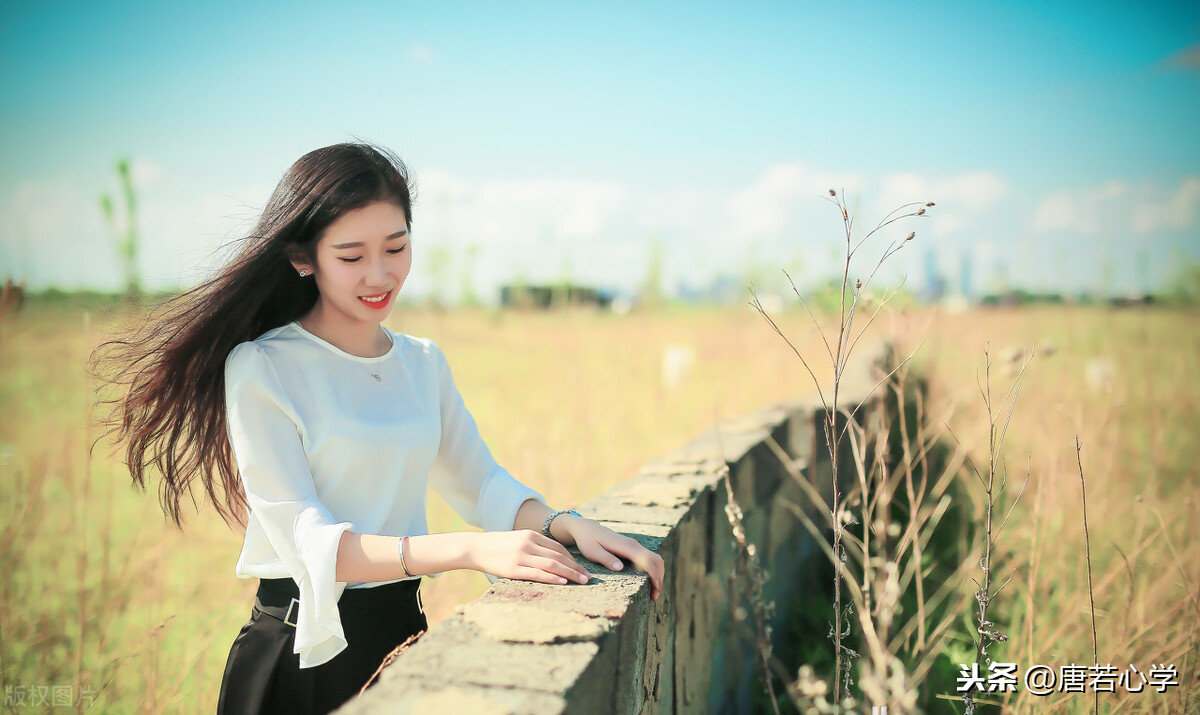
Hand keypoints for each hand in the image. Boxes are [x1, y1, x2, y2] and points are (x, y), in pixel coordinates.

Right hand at [465, 530, 590, 585]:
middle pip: (559, 556)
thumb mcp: (518, 539)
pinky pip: (537, 574)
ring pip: (552, 565)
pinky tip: (563, 582)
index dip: (572, 559)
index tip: (581, 568)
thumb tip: (552, 557)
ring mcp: (521, 556)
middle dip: (576, 567)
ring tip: (582, 581)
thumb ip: (534, 545)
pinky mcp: (513, 569)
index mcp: (531, 535)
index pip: (558, 547)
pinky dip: (552, 578)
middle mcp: (528, 544)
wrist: (475, 548)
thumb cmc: (498, 546)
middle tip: (589, 577)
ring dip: (570, 574)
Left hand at [558, 516, 665, 600]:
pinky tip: (649, 581)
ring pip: (655, 558)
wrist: (588, 529)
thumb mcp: (593, 551)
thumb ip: (606, 559)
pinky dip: (653, 570)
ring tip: (653, 592)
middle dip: (659, 577)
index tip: (655, 589)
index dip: (653, 574)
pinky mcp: (634, 548)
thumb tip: (620, 568)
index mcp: (625, 546)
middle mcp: (633, 544)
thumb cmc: (588, 541)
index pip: (646, 559)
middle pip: (656, 559)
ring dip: (658, 574)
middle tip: (654, 596)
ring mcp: (635, 545)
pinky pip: (649, 558)